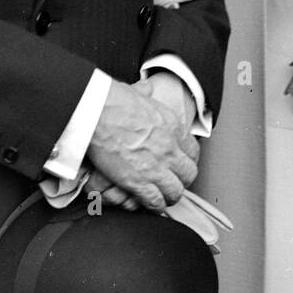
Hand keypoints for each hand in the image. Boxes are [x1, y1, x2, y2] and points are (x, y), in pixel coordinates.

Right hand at [86, 78, 199, 211]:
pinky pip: (155, 201)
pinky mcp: (137, 181)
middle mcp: (169, 149)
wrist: (98, 111)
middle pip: (189, 174)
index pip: (193, 151)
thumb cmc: (114, 100)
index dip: (187, 161)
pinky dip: (154, 205)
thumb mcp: (140, 92)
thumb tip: (147, 86)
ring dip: (169, 196)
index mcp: (172, 127)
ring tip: (164, 198)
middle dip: (182, 181)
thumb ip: (147, 94)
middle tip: (174, 183)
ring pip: (175, 192)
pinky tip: (151, 205)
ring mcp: (155, 167)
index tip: (181, 164)